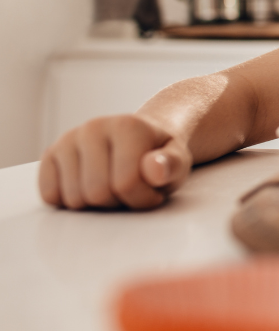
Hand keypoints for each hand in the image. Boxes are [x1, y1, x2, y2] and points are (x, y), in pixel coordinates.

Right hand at [38, 114, 191, 209]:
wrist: (142, 139)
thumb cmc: (160, 156)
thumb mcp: (178, 162)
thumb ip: (172, 166)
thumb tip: (154, 168)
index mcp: (128, 125)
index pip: (126, 183)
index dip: (142, 198)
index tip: (154, 189)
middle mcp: (94, 127)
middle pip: (96, 193)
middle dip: (118, 202)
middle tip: (131, 189)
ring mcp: (68, 139)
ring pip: (73, 199)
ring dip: (95, 205)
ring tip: (112, 186)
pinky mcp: (50, 154)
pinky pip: (50, 195)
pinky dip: (69, 201)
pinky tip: (89, 186)